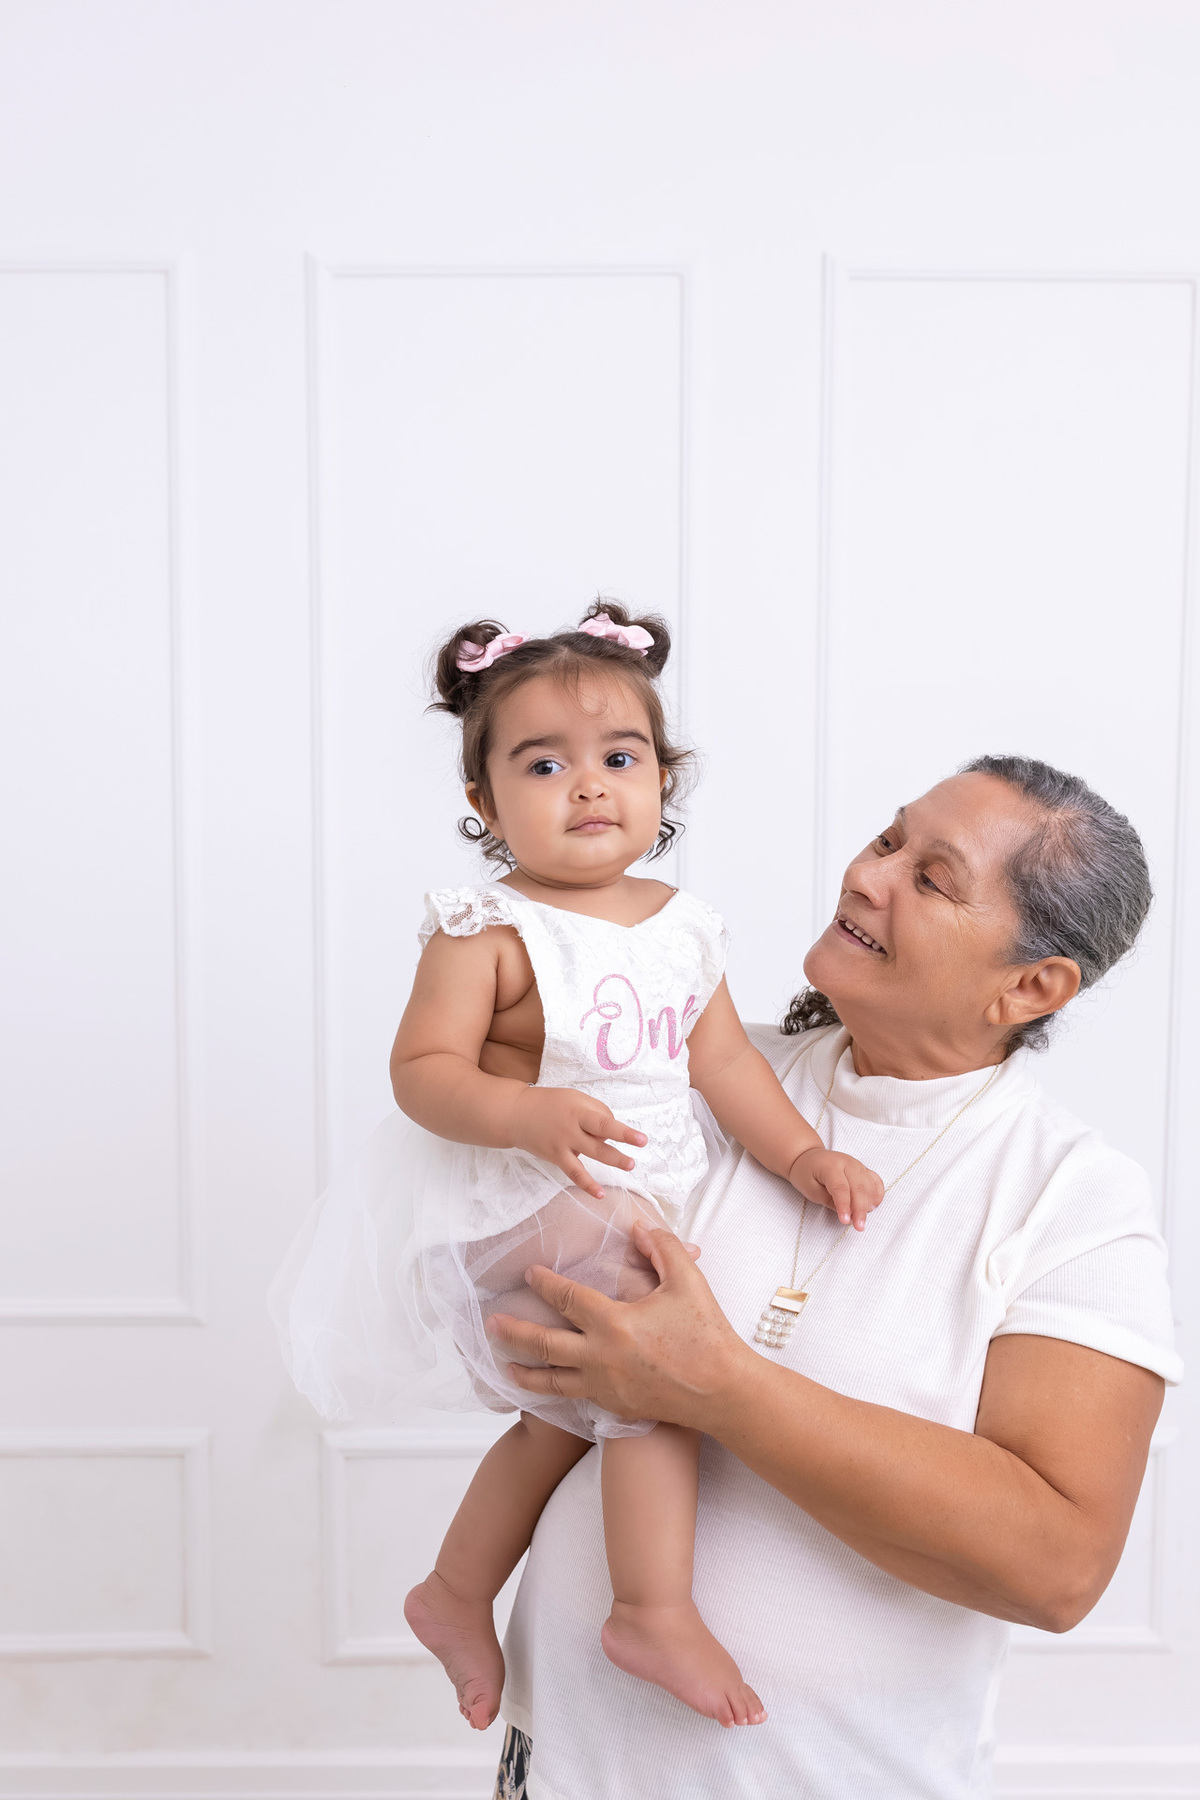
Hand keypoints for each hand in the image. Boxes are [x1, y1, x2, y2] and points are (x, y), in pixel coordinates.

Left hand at [486, 1221, 754, 1427]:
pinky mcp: (614, 1406)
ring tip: (503, 1365)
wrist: (723, 1393)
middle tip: (491, 1324)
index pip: (567, 1299)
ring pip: (552, 1381)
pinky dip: (553, 1392)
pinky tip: (546, 1388)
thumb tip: (639, 1226)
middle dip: (515, 1332)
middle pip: (544, 1345)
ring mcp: (605, 1387)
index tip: (529, 1273)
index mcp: (615, 1324)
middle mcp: (601, 1358)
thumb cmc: (706, 1335)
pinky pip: (573, 1398)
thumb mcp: (688, 1281)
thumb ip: (662, 1247)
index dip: (545, 1284)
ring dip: (526, 1371)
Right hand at [510, 1085, 647, 1200]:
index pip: (604, 1122)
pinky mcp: (556, 1157)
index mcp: (578, 1110)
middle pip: (599, 1140)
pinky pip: (574, 1173)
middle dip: (620, 1149)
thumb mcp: (574, 1098)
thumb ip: (596, 1111)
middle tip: (637, 1157)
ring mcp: (562, 1144)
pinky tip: (599, 1194)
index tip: (642, 1139)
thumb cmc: (550, 1103)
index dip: (623, 1132)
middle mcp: (571, 1128)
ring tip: (629, 1165)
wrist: (516, 1114)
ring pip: (590, 1156)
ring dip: (611, 1162)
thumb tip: (612, 1132)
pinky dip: (586, 1184)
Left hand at [789, 1148, 883, 1230]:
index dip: (844, 1205)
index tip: (846, 1221)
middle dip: (860, 1209)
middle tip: (859, 1227)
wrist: (810, 1157)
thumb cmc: (807, 1174)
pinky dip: (877, 1194)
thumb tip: (848, 1214)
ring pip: (869, 1185)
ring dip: (868, 1204)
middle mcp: (847, 1163)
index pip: (840, 1188)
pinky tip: (873, 1206)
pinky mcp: (863, 1169)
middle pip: (858, 1187)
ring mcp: (857, 1165)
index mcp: (831, 1166)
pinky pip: (876, 1181)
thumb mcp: (810, 1189)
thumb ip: (828, 1200)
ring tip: (862, 1220)